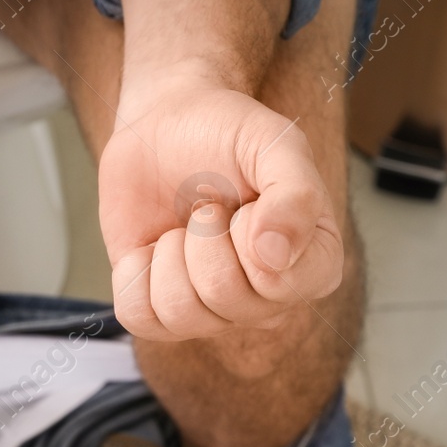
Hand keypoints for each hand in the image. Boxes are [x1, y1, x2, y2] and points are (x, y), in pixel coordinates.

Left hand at [98, 79, 344, 341]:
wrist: (164, 128)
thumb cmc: (227, 136)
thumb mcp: (273, 144)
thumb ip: (295, 194)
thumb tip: (276, 257)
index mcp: (312, 265)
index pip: (280, 285)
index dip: (250, 237)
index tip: (248, 202)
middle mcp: (269, 301)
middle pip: (225, 298)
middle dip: (204, 237)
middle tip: (209, 208)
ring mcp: (215, 313)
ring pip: (180, 313)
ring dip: (169, 253)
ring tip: (183, 227)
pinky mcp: (161, 312)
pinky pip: (139, 318)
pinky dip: (134, 273)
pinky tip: (152, 248)